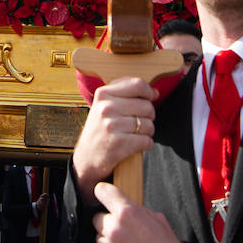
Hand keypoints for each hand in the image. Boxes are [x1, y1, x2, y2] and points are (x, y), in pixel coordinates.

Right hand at [71, 77, 155, 202]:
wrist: (86, 158)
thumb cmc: (99, 130)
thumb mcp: (103, 105)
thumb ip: (126, 93)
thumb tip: (155, 92)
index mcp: (103, 94)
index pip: (137, 84)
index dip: (149, 92)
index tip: (151, 98)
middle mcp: (106, 108)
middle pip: (147, 106)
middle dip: (149, 116)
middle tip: (138, 122)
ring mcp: (112, 126)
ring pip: (149, 124)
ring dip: (147, 132)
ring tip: (135, 134)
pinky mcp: (119, 144)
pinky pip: (147, 141)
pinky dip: (146, 144)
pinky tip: (137, 144)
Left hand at [91, 182, 180, 242]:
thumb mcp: (158, 219)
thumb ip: (136, 210)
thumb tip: (124, 206)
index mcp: (127, 213)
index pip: (103, 192)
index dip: (103, 193)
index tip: (102, 194)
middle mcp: (114, 229)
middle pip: (97, 218)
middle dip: (108, 223)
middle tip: (124, 232)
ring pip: (100, 239)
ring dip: (109, 242)